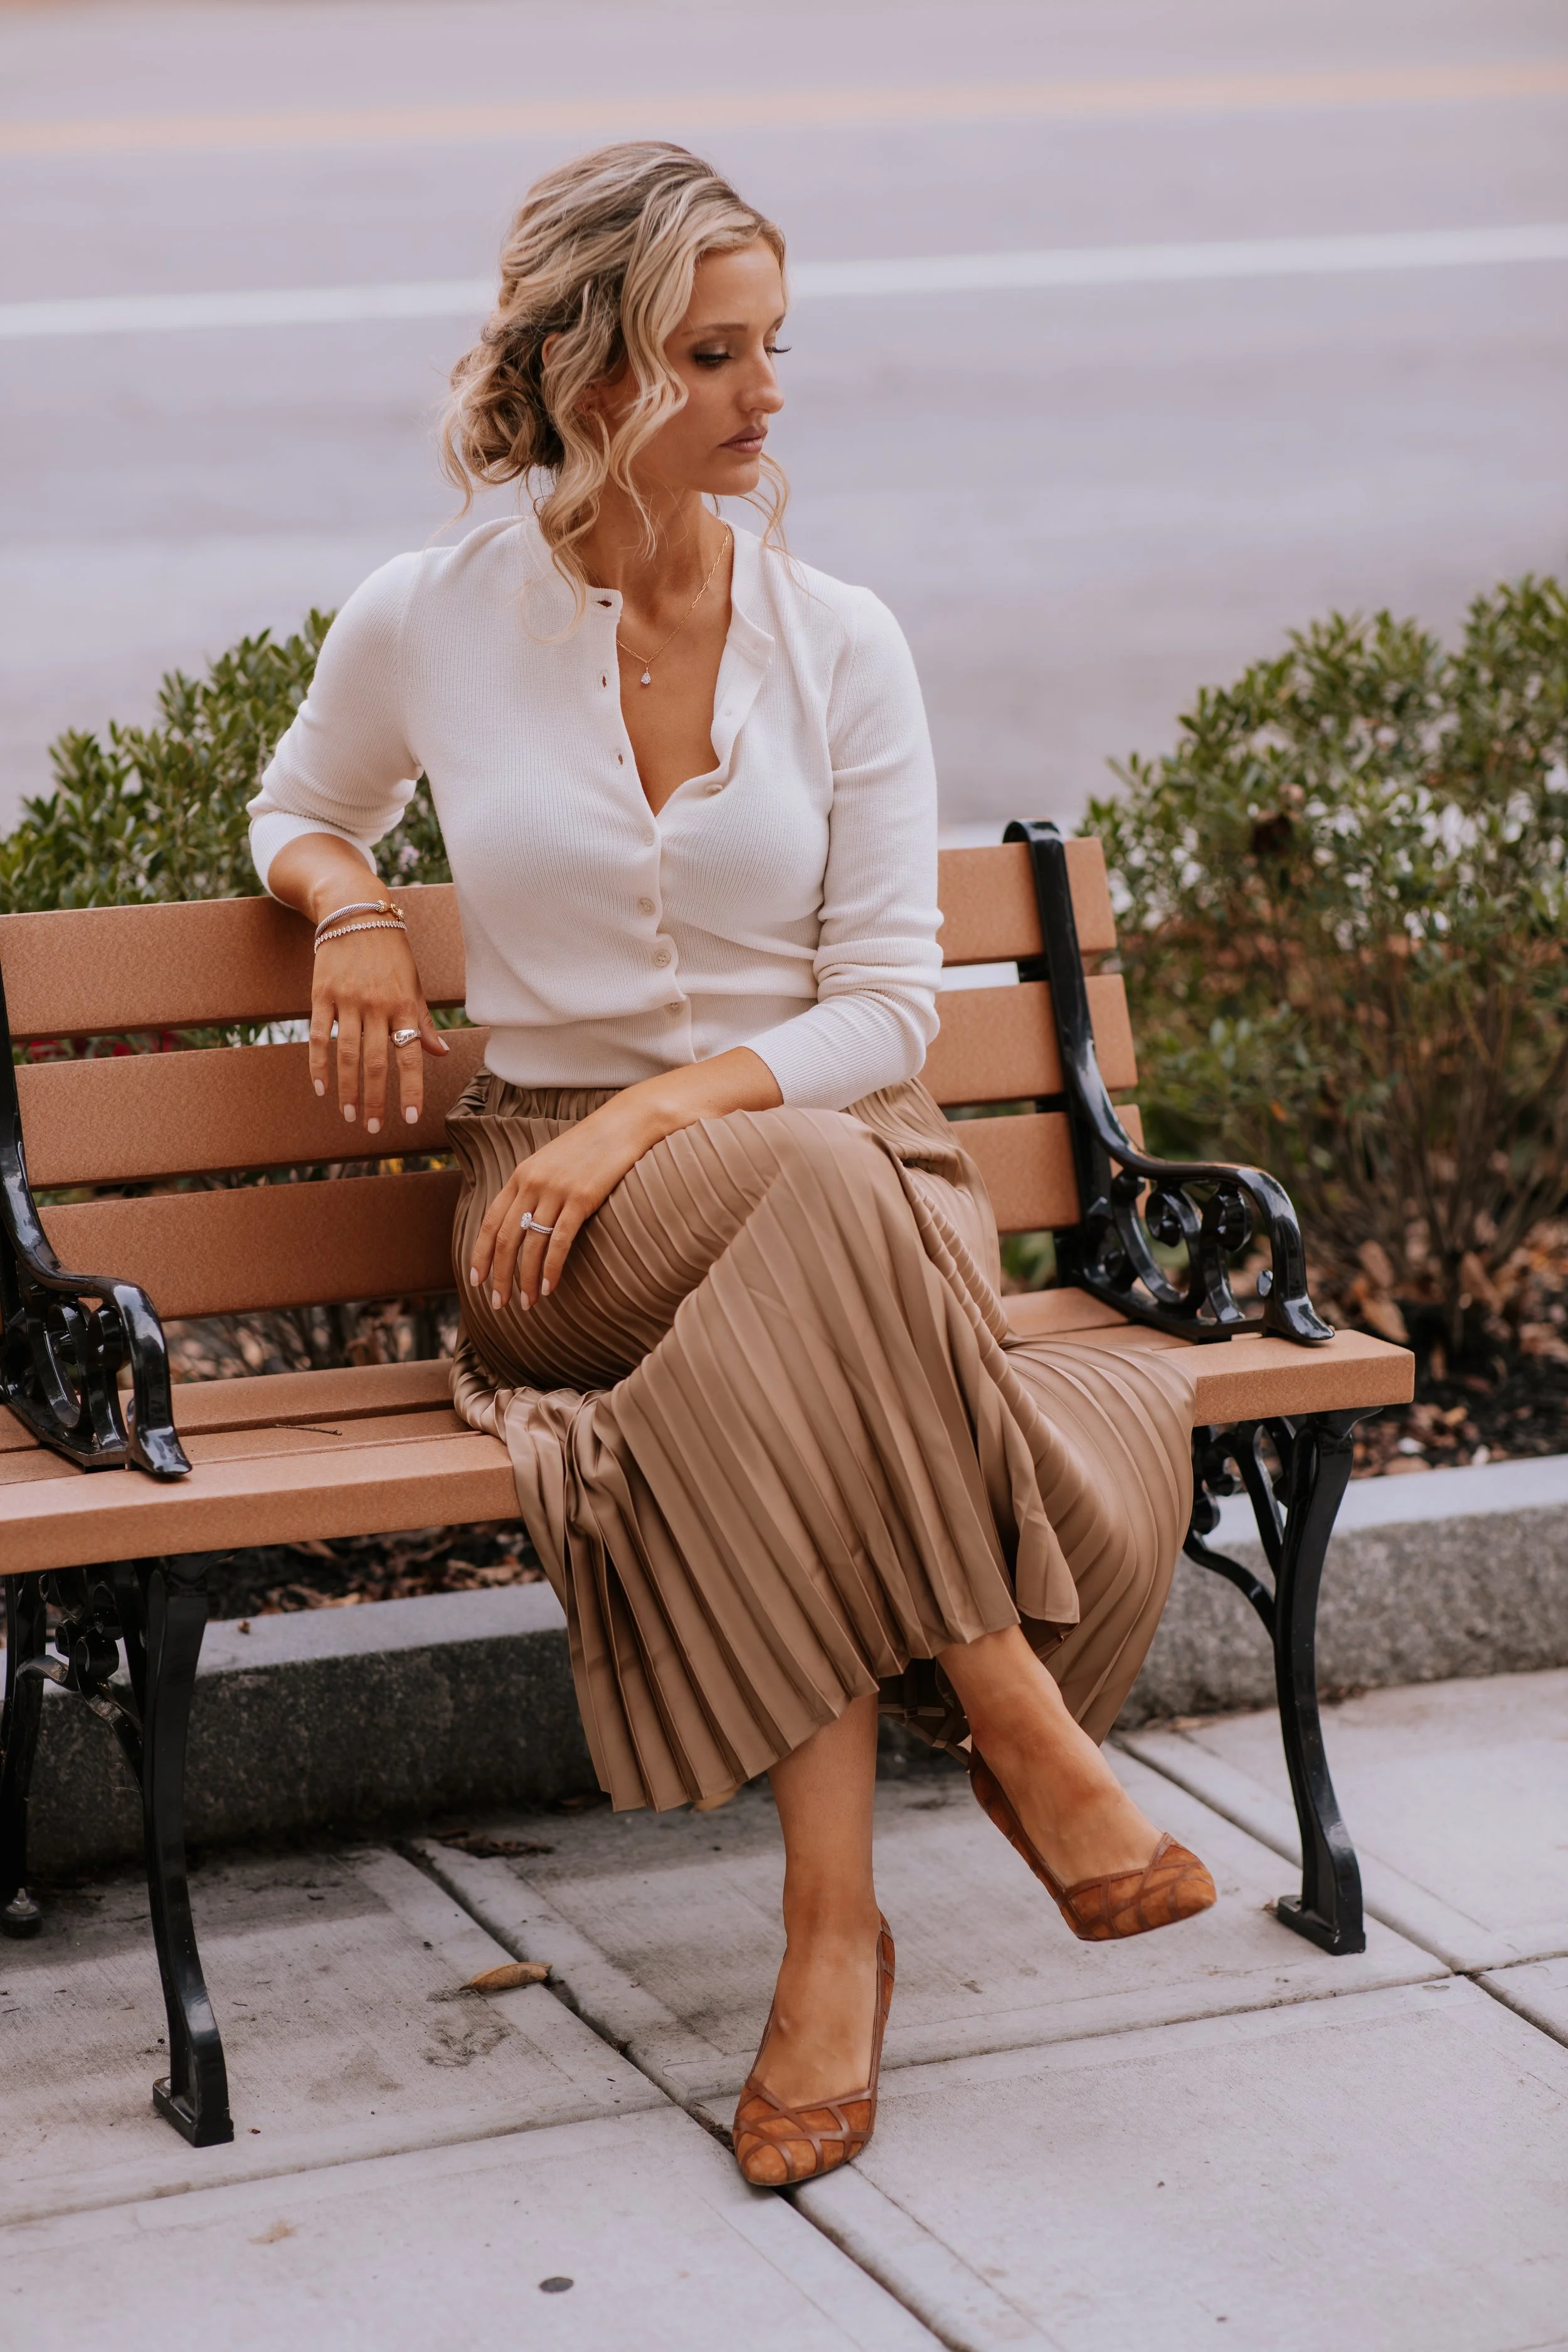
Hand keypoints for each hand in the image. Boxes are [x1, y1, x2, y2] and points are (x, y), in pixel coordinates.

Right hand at [310, 926, 447, 1133]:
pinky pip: (317, 1036)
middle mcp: (377, 1005)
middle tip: (371, 1128)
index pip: (410, 1055)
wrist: (354, 912)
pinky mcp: (321, 995)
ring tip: (348, 1115)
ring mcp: (347, 1000)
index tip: (409, 1119)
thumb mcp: (413, 983)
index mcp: (404, 1004)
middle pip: (375, 1063)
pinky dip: (318, 1064)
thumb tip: (440, 1054)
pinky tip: (321, 1088)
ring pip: (346, 1055)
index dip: (410, 1090)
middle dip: (374, 1100)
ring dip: (347, 1090)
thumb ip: (423, 1021)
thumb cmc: (390, 952)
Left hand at [469, 1096, 654, 1309]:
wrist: (623, 1125)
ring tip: (528, 1304)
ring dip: (525, 1279)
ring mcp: (555, 1190)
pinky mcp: (581, 1198)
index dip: (481, 1254)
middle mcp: (532, 1183)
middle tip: (499, 1304)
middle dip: (500, 1276)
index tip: (477, 1281)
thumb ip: (535, 1190)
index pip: (491, 1222)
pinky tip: (549, 1287)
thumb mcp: (552, 1164)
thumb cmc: (591, 1148)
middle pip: (506, 1239)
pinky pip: (559, 1241)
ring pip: (530, 1245)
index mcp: (521, 1176)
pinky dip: (551, 1268)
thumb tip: (526, 1225)